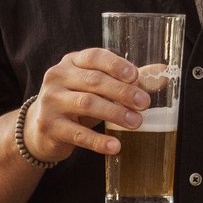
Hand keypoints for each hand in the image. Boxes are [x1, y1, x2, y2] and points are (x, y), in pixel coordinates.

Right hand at [19, 46, 153, 167]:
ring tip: (136, 123)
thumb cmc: (76, 101)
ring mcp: (50, 101)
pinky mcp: (49, 125)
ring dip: (114, 113)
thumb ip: (127, 80)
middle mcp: (57, 76)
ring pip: (87, 104)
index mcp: (71, 61)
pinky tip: (115, 146)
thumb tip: (162, 73)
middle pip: (94, 81)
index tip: (135, 76)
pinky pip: (77, 134)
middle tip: (144, 104)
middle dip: (122, 92)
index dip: (116, 65)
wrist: (40, 128)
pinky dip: (98, 141)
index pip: (94, 56)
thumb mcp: (97, 87)